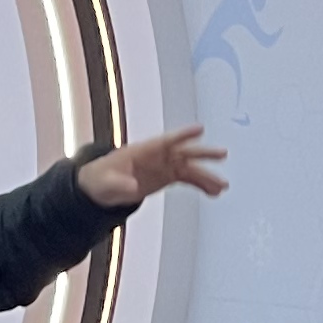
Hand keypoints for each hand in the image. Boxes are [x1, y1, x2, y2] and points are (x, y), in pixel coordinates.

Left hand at [79, 127, 228, 206]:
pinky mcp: (167, 176)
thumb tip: (132, 187)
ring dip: (206, 176)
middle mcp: (158, 156)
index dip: (183, 135)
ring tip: (222, 185)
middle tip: (221, 154)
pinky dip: (201, 185)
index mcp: (143, 151)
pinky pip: (188, 179)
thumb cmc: (100, 179)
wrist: (101, 188)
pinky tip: (213, 192)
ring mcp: (164, 165)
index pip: (166, 141)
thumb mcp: (105, 182)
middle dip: (203, 154)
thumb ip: (119, 183)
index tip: (200, 130)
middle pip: (184, 152)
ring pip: (190, 168)